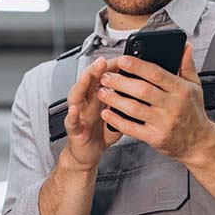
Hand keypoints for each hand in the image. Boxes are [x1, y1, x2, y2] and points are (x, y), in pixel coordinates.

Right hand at [62, 57, 121, 171]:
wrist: (88, 154)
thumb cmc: (101, 132)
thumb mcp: (117, 113)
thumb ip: (125, 100)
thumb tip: (144, 88)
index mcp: (97, 96)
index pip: (102, 76)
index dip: (109, 68)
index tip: (119, 60)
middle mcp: (86, 102)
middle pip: (89, 82)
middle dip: (95, 70)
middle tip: (103, 61)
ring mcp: (79, 115)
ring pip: (77, 96)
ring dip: (82, 85)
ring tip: (88, 76)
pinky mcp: (74, 130)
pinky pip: (71, 122)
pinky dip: (72, 115)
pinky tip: (74, 110)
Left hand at [97, 43, 214, 161]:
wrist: (199, 143)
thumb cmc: (193, 113)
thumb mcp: (195, 87)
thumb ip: (187, 66)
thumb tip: (185, 47)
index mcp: (181, 90)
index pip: (157, 74)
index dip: (138, 66)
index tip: (122, 60)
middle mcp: (172, 106)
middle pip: (142, 90)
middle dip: (120, 82)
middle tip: (106, 76)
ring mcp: (163, 123)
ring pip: (134, 109)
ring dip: (115, 99)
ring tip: (102, 92)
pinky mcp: (155, 138)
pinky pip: (132, 128)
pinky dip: (117, 120)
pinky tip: (107, 113)